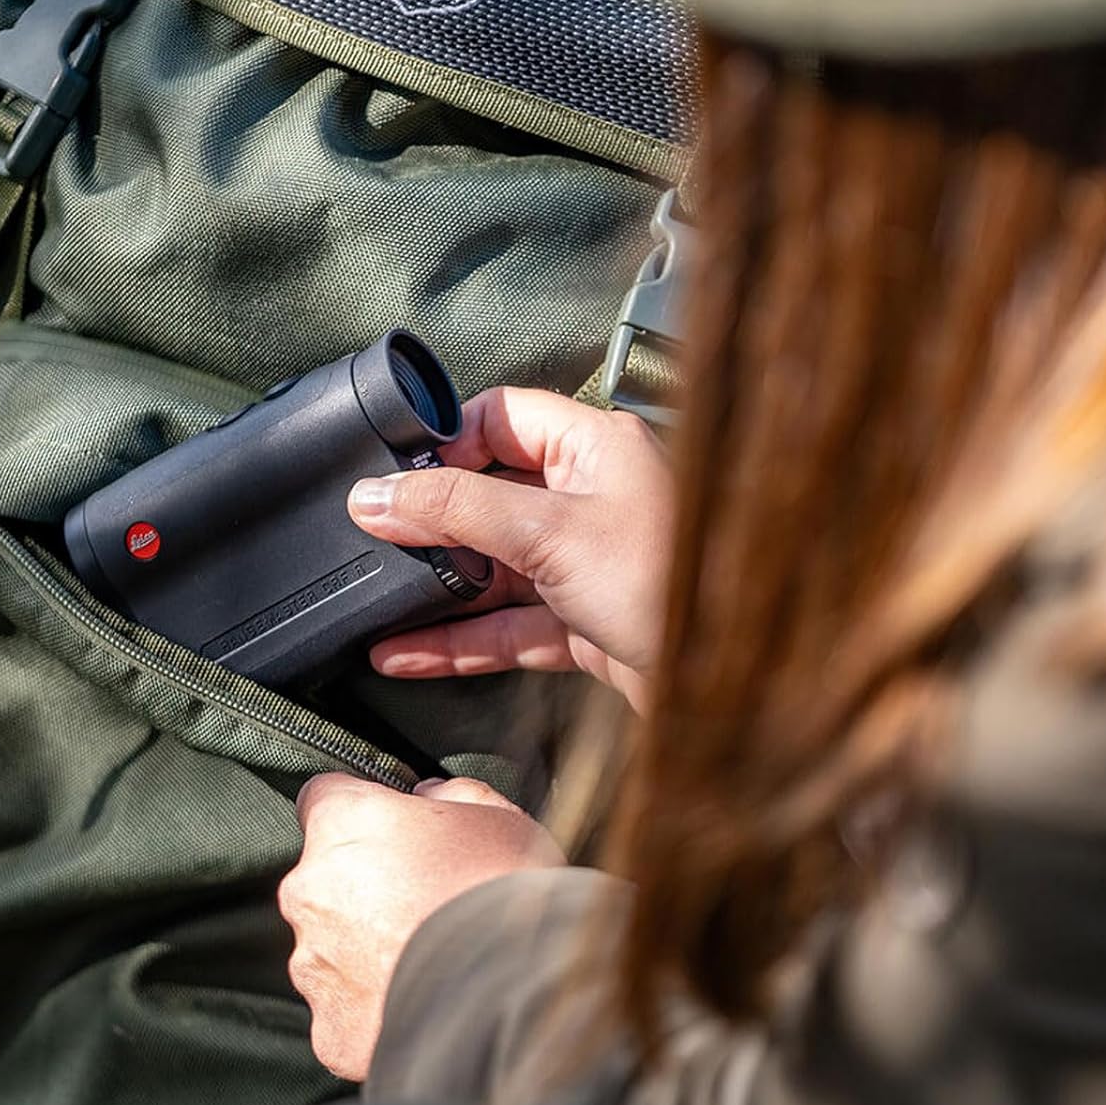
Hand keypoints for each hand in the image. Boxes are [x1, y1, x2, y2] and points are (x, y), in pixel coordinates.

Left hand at [279, 774, 564, 1081]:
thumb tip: (428, 794)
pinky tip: (424, 1007)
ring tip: (430, 962)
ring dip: (366, 952)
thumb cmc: (508, 888)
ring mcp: (314, 967)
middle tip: (424, 904)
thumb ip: (451, 793)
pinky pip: (346, 1014)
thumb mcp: (497, 814)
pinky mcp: (331, 1030)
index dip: (358, 812)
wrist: (518, 994)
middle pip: (322, 880)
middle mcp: (309, 891)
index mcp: (342, 824)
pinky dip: (374, 1012)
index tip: (390, 831)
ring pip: (330, 950)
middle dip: (361, 889)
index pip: (322, 798)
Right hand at [348, 389, 673, 710]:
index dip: (447, 441)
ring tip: (373, 601)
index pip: (502, 417)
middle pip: (491, 493)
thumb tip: (376, 495)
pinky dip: (459, 638)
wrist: (733, 687)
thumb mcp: (548, 533)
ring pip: (496, 565)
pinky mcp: (583, 622)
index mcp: (595, 446)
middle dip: (431, 521)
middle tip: (372, 539)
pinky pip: (508, 622)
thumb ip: (458, 510)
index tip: (397, 478)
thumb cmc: (667, 584)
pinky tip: (406, 652)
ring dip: (437, 587)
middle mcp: (592, 496)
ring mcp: (587, 562)